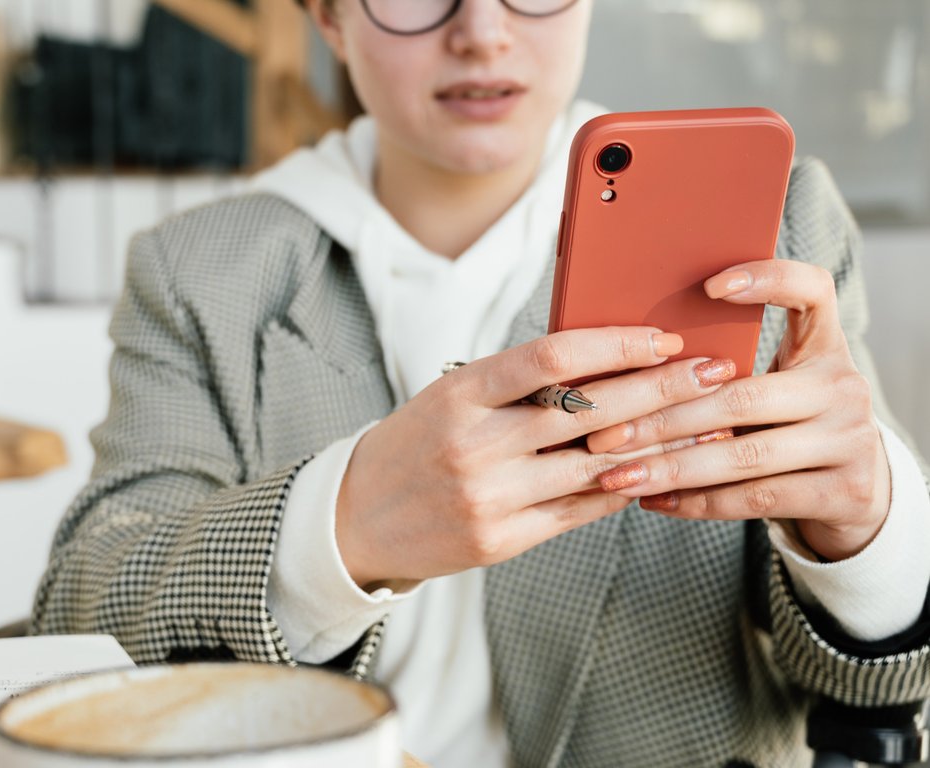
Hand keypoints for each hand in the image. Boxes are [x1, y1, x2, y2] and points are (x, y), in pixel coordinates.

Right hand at [334, 327, 735, 587]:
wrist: (355, 518)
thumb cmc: (414, 443)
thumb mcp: (449, 395)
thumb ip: (516, 382)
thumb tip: (605, 356)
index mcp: (460, 394)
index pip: (552, 357)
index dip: (616, 345)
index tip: (664, 338)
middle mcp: (475, 444)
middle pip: (589, 410)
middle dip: (664, 388)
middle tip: (717, 371)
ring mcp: (489, 497)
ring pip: (597, 466)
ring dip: (663, 442)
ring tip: (711, 424)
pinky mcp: (501, 541)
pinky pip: (580, 511)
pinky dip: (626, 488)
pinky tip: (663, 469)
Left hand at [584, 260, 890, 561]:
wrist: (857, 488)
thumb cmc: (785, 423)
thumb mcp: (773, 383)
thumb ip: (724, 366)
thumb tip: (628, 357)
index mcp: (824, 345)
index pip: (812, 291)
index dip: (768, 280)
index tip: (709, 286)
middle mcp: (845, 387)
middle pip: (744, 396)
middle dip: (663, 418)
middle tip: (603, 433)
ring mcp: (850, 441)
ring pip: (744, 454)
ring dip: (670, 468)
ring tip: (615, 475)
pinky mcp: (845, 492)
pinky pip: (756, 499)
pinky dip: (698, 502)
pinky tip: (653, 500)